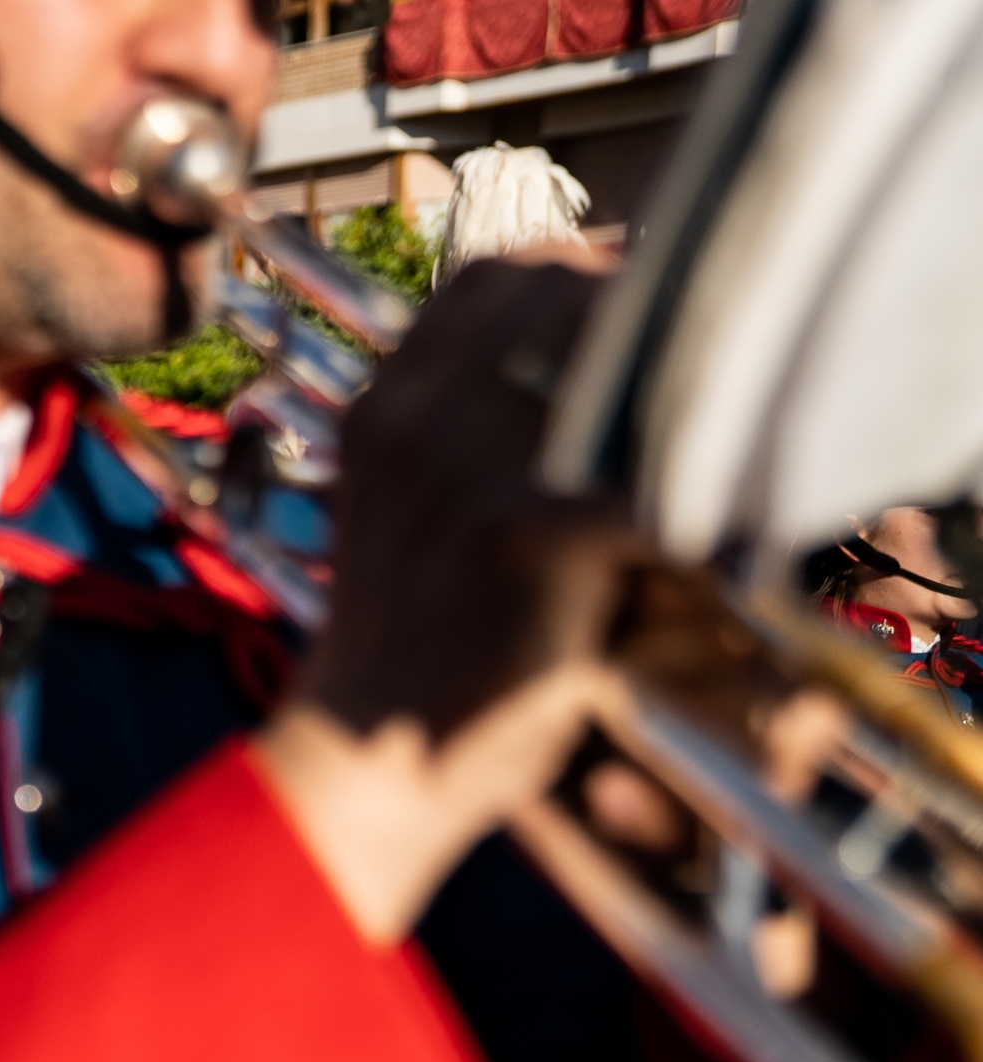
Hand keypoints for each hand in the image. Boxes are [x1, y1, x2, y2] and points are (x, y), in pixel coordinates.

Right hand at [258, 255, 650, 942]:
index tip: (644, 322)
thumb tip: (607, 362)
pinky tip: (721, 537)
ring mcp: (469, 460)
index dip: (588, 280)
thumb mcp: (413, 512)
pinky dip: (704, 496)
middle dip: (652, 329)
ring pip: (627, 361)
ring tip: (716, 457)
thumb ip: (475, 430)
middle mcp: (418, 410)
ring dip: (690, 399)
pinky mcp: (527, 527)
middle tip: (707, 389)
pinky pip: (657, 470)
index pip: (503, 274)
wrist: (367, 760)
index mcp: (386, 401)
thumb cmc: (413, 653)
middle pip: (572, 295)